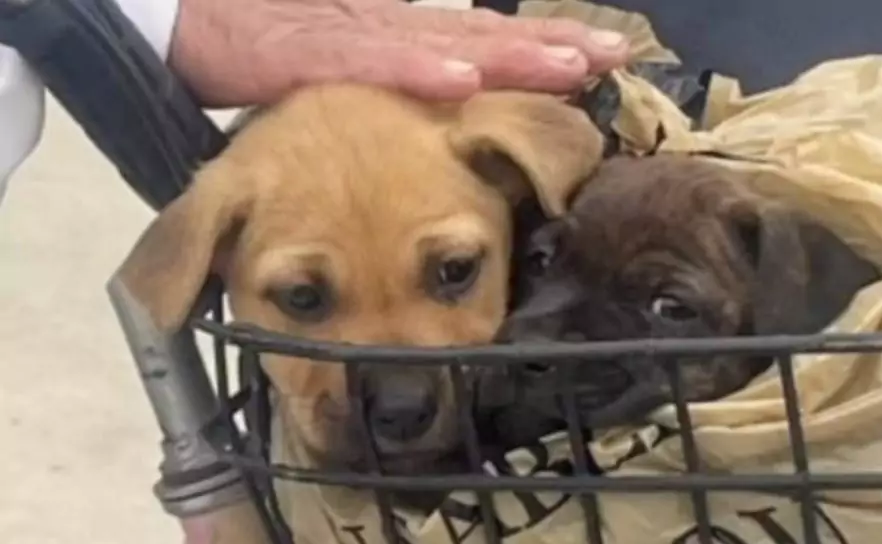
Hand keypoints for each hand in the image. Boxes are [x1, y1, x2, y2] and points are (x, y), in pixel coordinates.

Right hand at [169, 0, 631, 106]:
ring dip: (509, 55)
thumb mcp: (339, 62)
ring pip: (442, 44)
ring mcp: (352, 33)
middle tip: (614, 56)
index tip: (597, 58)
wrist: (176, 14)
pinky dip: (416, 72)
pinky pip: (370, 62)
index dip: (538, 47)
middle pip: (480, 37)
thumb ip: (388, 78)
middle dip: (549, 47)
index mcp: (394, 31)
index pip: (478, 40)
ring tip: (569, 64)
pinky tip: (465, 83)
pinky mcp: (308, 51)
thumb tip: (440, 99)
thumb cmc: (256, 40)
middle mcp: (386, 25)